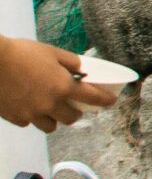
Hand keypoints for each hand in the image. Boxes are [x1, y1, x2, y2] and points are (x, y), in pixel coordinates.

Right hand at [0, 37, 116, 132]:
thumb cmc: (21, 52)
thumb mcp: (52, 52)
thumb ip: (72, 63)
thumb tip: (85, 69)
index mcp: (63, 87)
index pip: (93, 98)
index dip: (105, 100)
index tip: (111, 101)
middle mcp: (50, 104)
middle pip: (71, 118)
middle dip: (75, 112)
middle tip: (73, 104)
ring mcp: (31, 113)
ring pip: (50, 126)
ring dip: (54, 118)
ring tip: (50, 107)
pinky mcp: (14, 117)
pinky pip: (29, 122)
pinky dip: (31, 117)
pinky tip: (28, 106)